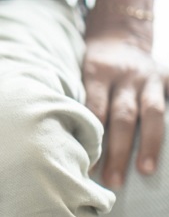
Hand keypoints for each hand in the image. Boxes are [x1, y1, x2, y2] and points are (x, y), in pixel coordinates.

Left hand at [83, 30, 166, 187]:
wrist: (118, 36)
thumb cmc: (91, 66)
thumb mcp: (77, 73)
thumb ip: (75, 101)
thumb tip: (58, 139)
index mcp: (97, 73)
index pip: (94, 110)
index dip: (91, 138)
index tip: (86, 168)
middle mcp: (124, 76)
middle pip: (122, 116)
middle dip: (118, 150)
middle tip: (113, 180)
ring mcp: (148, 78)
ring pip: (152, 113)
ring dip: (150, 144)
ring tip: (145, 171)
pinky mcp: (167, 77)